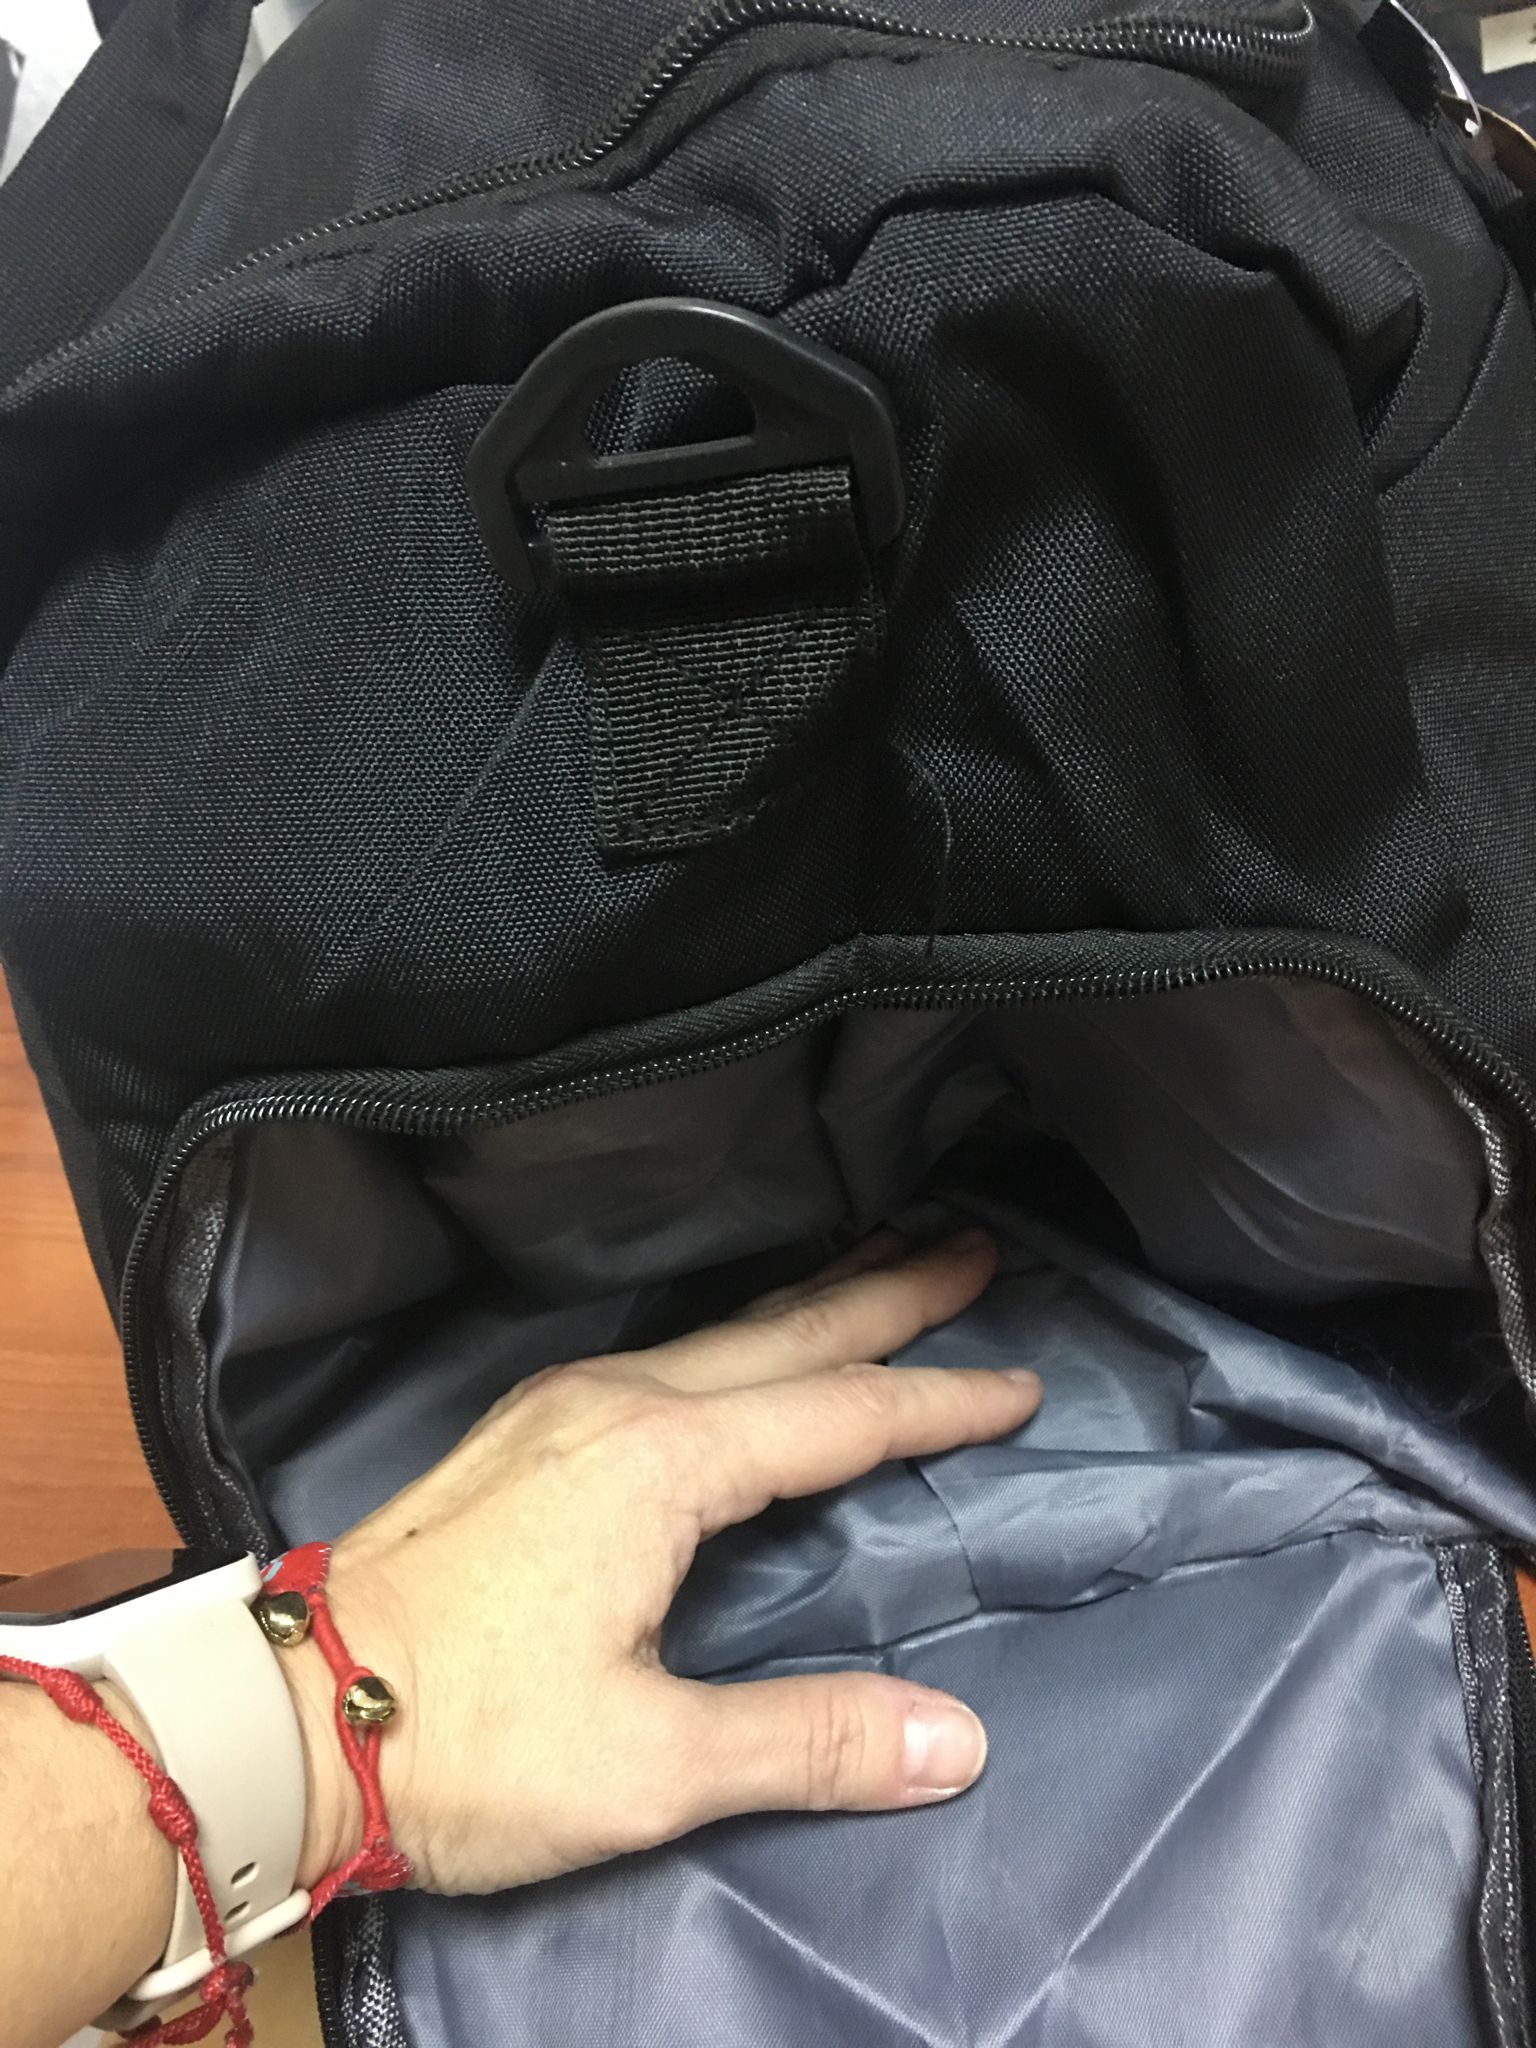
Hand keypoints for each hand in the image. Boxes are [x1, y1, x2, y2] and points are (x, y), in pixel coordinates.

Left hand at [284, 1228, 1039, 1895]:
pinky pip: (670, 1356)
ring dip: (815, 1304)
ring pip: (723, 1333)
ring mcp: (560, 1409)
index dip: (937, 1401)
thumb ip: (809, 1743)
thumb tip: (958, 1741)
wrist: (288, 1717)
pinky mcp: (524, 1434)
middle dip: (889, 1294)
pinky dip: (745, 1338)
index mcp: (661, 1463)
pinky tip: (750, 1351)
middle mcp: (616, 1406)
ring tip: (886, 1268)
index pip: (838, 1416)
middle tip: (974, 1246)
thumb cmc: (465, 1740)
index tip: (1020, 1384)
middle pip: (786, 1332)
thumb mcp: (649, 1766)